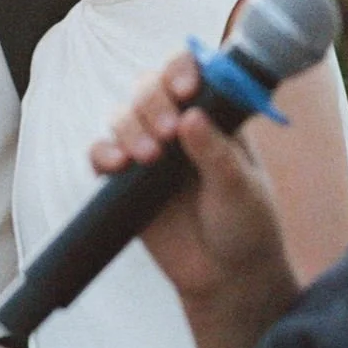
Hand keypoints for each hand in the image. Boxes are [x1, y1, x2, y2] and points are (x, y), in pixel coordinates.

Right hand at [89, 52, 290, 308]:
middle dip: (153, 101)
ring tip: (149, 157)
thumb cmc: (246, 226)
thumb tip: (192, 116)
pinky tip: (116, 166)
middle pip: (150, 87)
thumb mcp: (240, 189)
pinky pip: (102, 154)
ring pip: (123, 115)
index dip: (182, 69)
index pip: (193, 72)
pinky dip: (103, 153)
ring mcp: (152, 151)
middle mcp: (180, 126)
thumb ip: (216, 153)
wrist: (226, 278)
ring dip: (130, 127)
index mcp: (216, 116)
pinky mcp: (126, 181)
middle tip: (168, 132)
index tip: (186, 89)